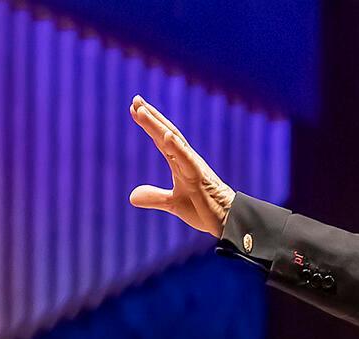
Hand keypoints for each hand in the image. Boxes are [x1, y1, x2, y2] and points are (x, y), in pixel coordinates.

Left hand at [128, 95, 236, 235]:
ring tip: (142, 110)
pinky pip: (187, 160)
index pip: (161, 139)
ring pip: (173, 141)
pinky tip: (166, 135)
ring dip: (157, 125)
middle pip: (166, 132)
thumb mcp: (173, 204)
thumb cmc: (204, 208)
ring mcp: (193, 166)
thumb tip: (132, 196)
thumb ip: (154, 197)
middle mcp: (186, 159)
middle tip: (135, 99)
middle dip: (151, 116)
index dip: (149, 124)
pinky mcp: (199, 178)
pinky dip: (176, 147)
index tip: (134, 108)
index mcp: (179, 162)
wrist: (226, 220)